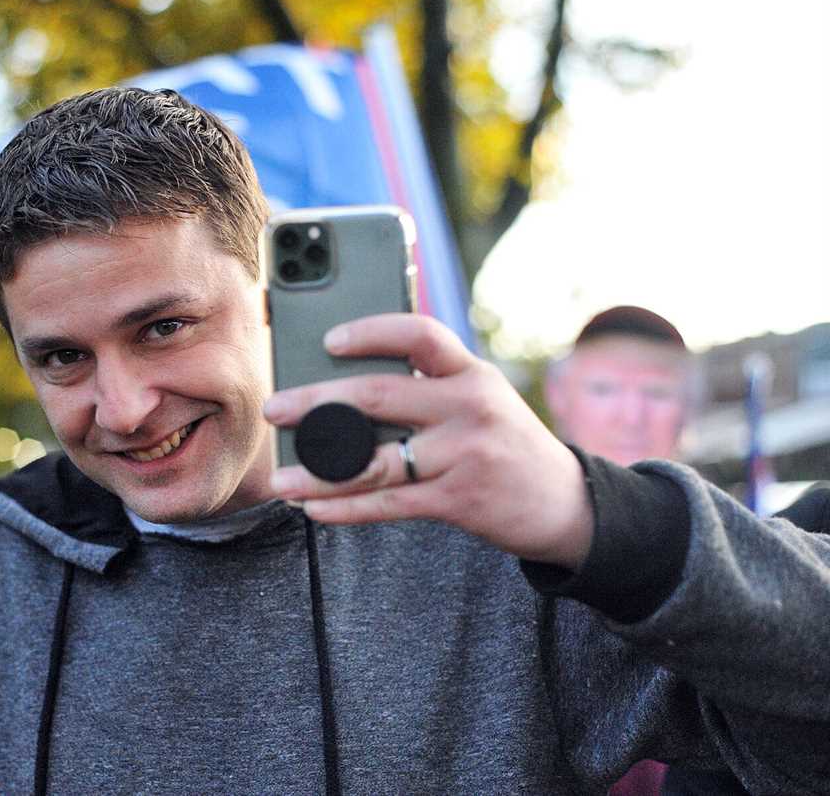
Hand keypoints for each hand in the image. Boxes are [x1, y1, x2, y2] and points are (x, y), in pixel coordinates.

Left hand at [263, 313, 593, 569]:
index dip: (372, 332)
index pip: (420, 335)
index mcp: (471, 372)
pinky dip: (346, 508)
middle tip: (275, 410)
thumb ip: (428, 385)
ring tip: (281, 481)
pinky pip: (388, 504)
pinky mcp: (460, 499)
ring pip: (374, 461)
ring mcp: (465, 454)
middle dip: (317, 403)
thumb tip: (342, 384)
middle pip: (380, 396)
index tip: (329, 339)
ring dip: (319, 473)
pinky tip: (315, 509)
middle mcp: (470, 406)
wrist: (567, 503)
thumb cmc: (502, 442)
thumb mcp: (479, 399)